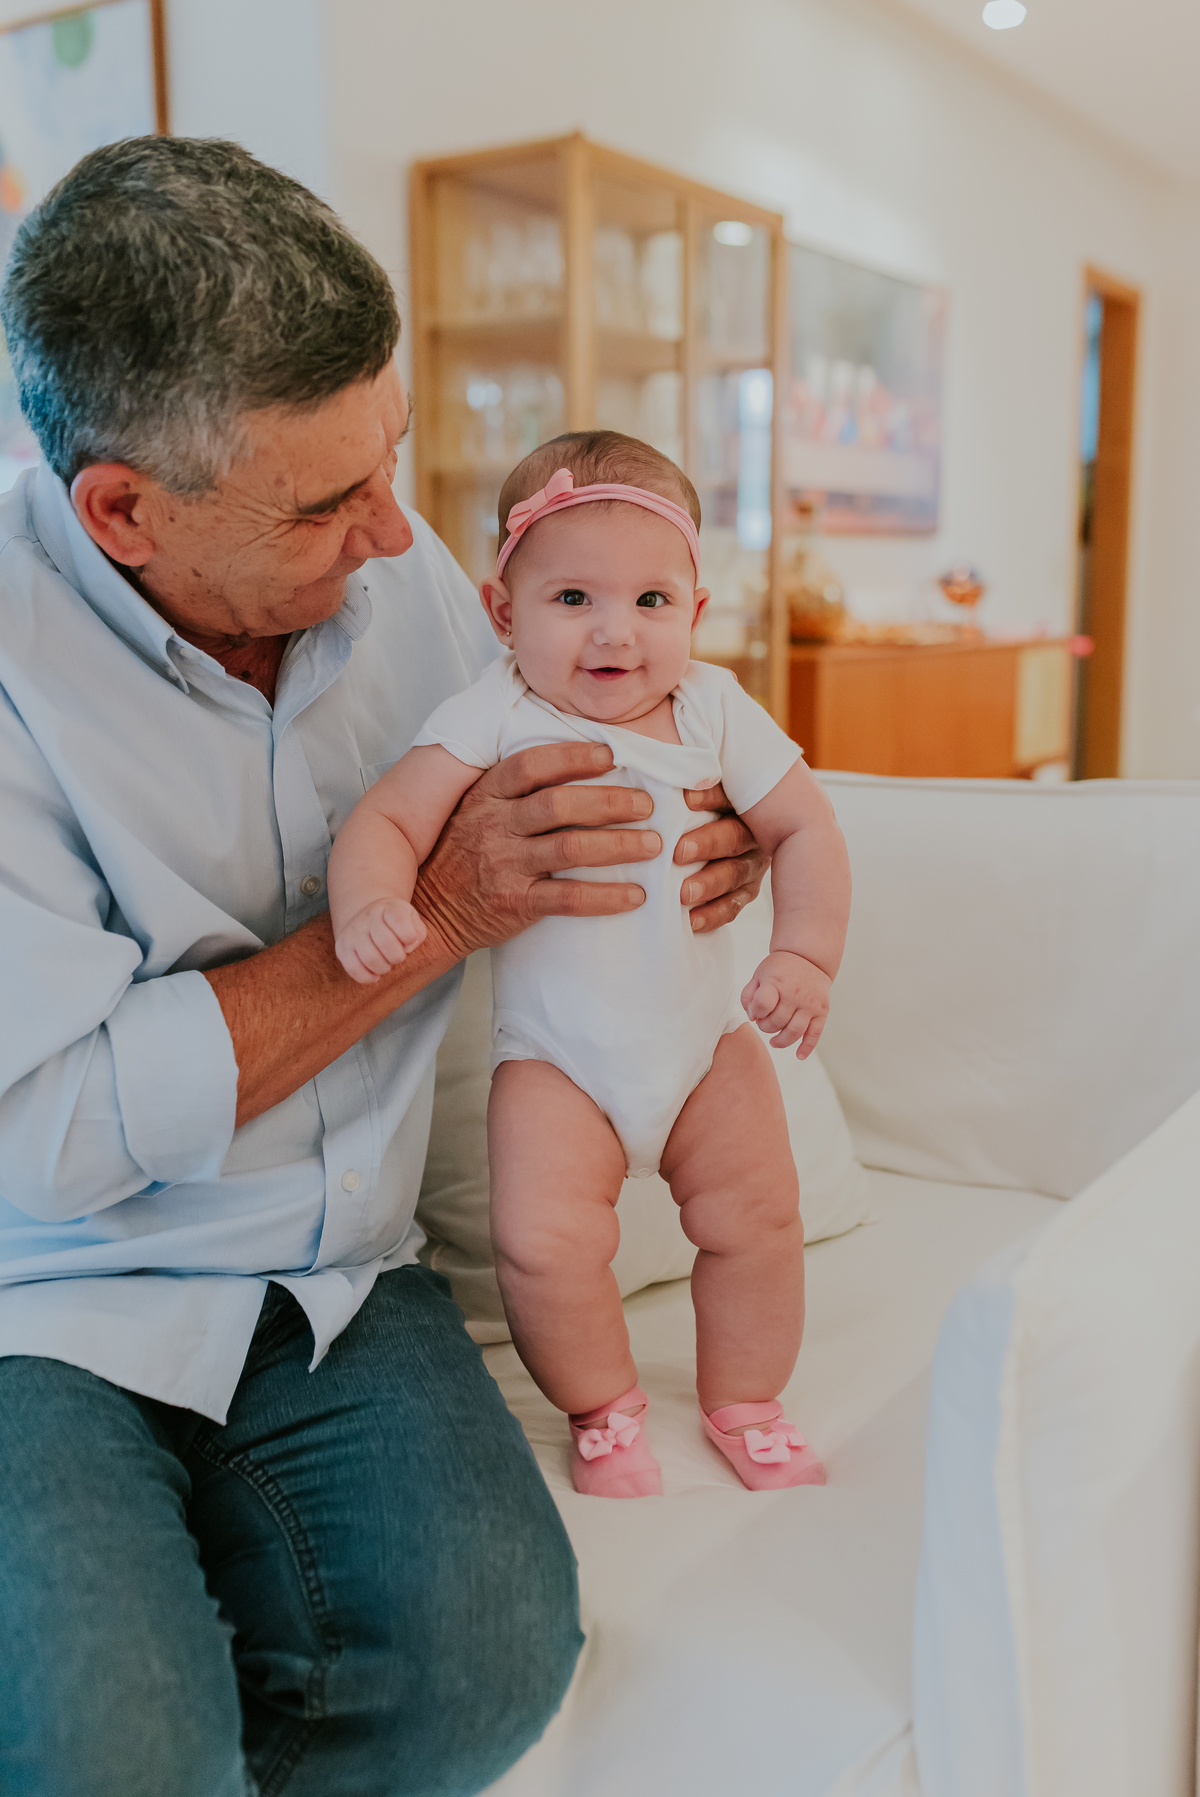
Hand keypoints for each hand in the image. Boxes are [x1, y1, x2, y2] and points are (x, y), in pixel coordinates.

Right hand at [335, 897, 427, 984]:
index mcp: (387, 908)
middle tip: (397, 955)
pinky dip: (368, 977)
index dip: (409, 936)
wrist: (367, 918)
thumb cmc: (394, 923)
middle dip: (398, 956)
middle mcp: (367, 917)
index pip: (399, 920)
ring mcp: (352, 932)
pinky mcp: (341, 948)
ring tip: (386, 963)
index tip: (408, 940)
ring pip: (371, 959)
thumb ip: (417, 932)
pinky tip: (375, 974)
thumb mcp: (411, 919)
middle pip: (387, 943)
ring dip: (384, 968)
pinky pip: (354, 969)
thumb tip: (408, 946)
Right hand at [413, 742, 660, 961]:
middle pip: (559, 804)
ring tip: (653, 845)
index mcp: (487, 796)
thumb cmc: (462, 855)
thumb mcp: (474, 810)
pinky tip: (636, 896)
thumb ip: (514, 791)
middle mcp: (494, 826)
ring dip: (619, 844)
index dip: (573, 757)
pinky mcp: (515, 904)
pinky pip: (569, 898)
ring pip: (571, 848)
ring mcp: (505, 865)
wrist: (427, 912)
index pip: (531, 766)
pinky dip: (607, 896)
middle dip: (610, 802)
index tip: (611, 755)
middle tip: (646, 805)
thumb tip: (577, 766)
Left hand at [677, 782, 767, 933]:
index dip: (710, 797)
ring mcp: (750, 863)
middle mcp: (751, 831)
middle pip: (735, 836)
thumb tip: (664, 758)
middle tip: (679, 852)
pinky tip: (691, 921)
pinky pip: (733, 905)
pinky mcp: (744, 891)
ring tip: (684, 893)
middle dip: (708, 844)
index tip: (685, 799)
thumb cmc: (683, 807)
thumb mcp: (685, 789)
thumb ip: (683, 778)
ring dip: (709, 883)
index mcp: (740, 801)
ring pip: (736, 873)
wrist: (691, 842)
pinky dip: (712, 913)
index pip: (729, 795)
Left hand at [741, 950, 831, 1057]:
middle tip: (764, 1023)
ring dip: (781, 1041)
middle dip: (766, 1027)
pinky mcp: (822, 1011)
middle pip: (777, 1022)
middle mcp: (795, 994)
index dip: (756, 1013)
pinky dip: (807, 1047)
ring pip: (794, 1032)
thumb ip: (749, 995)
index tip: (757, 1012)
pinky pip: (815, 1033)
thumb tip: (752, 1017)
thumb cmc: (780, 968)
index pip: (763, 1005)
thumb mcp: (759, 974)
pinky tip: (799, 1056)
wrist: (809, 958)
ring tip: (774, 1041)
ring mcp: (810, 1004)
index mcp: (776, 982)